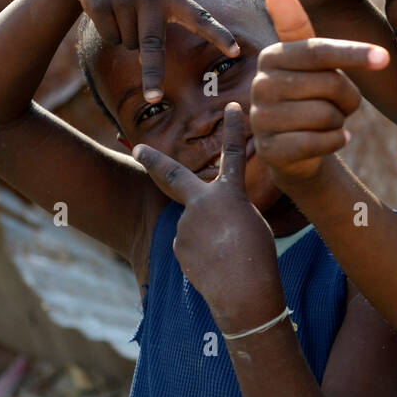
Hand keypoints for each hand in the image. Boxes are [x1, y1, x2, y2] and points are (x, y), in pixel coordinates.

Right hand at [69, 0, 237, 101]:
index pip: (201, 18)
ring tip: (126, 8)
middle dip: (153, 74)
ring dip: (128, 36)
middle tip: (155, 99)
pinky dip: (110, 31)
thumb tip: (147, 59)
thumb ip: (168, 20)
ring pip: (130, 45)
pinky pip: (110, 38)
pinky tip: (108, 8)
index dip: (219, 36)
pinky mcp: (100, 3)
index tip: (235, 52)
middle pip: (153, 46)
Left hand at [133, 102, 278, 324]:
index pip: (234, 153)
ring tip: (226, 257)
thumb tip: (206, 219)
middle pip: (172, 175)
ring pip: (194, 227)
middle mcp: (201, 203)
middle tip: (138, 149)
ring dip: (208, 240)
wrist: (242, 290)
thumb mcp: (252, 223)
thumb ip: (229, 211)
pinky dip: (203, 256)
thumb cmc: (258, 257)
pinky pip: (190, 246)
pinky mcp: (177, 246)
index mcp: (229, 194)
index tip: (233, 106)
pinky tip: (216, 268)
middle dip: (153, 159)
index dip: (235, 128)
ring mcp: (185, 225)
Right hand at [250, 0, 389, 185]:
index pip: (318, 51)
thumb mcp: (311, 62)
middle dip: (348, 98)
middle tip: (341, 105)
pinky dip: (336, 141)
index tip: (384, 58)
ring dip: (339, 121)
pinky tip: (334, 139)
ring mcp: (262, 118)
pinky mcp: (271, 150)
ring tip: (328, 122)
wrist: (296, 149)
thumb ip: (297, 26)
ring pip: (326, 115)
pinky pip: (320, 142)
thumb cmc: (310, 96)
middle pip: (328, 84)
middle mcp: (261, 85)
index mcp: (272, 56)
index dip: (353, 54)